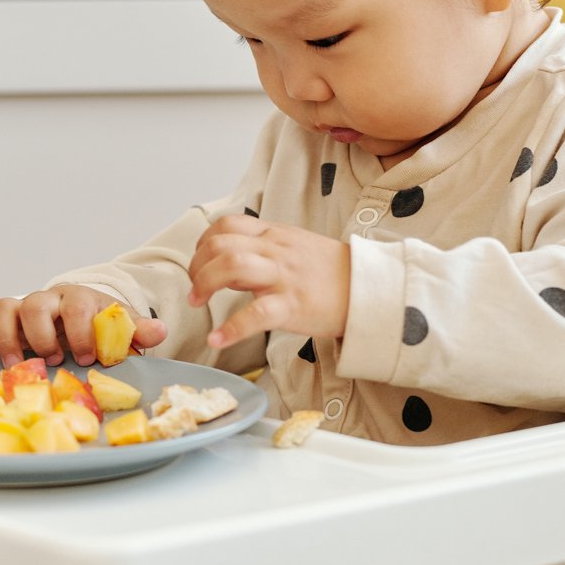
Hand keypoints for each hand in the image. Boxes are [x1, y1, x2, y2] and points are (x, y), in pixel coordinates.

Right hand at [0, 285, 166, 367]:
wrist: (80, 319)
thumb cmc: (98, 326)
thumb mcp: (120, 327)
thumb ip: (136, 330)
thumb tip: (159, 331)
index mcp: (78, 298)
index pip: (76, 305)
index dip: (81, 330)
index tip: (88, 356)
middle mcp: (47, 301)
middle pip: (36, 303)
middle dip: (42, 335)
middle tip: (54, 360)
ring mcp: (22, 311)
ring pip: (5, 308)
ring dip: (8, 338)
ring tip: (17, 366)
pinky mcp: (3, 325)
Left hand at [187, 214, 349, 348]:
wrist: (369, 289)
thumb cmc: (330, 272)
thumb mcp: (294, 246)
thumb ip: (262, 248)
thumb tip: (228, 261)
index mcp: (274, 234)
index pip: (227, 224)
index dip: (203, 243)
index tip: (200, 263)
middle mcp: (275, 250)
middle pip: (221, 244)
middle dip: (196, 266)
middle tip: (195, 288)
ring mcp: (283, 277)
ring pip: (232, 266)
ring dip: (204, 284)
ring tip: (197, 303)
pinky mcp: (292, 305)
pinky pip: (255, 314)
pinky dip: (230, 329)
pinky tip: (217, 339)